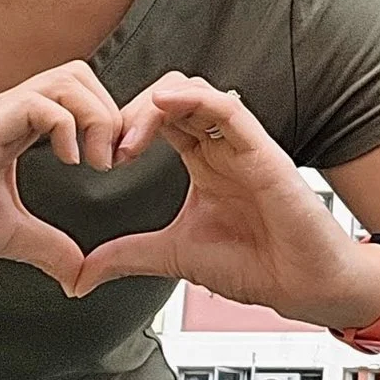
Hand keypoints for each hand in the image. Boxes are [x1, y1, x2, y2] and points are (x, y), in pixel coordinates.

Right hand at [0, 63, 127, 291]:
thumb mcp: (3, 235)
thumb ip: (46, 247)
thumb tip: (81, 275)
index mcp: (13, 131)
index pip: (77, 95)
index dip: (108, 122)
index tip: (117, 166)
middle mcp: (4, 114)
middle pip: (79, 73)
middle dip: (111, 112)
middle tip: (114, 162)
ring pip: (65, 77)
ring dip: (97, 116)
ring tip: (96, 163)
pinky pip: (36, 103)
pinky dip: (68, 126)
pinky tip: (70, 164)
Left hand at [70, 75, 379, 327]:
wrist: (302, 286)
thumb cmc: (256, 265)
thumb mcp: (173, 256)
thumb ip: (126, 257)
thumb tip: (77, 276)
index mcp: (203, 162)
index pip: (159, 120)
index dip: (123, 127)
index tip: (98, 158)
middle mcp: (221, 146)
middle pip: (171, 98)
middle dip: (130, 113)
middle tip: (106, 150)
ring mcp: (242, 145)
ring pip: (195, 92)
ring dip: (153, 105)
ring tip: (127, 139)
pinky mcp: (263, 151)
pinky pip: (229, 108)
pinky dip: (195, 98)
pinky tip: (163, 104)